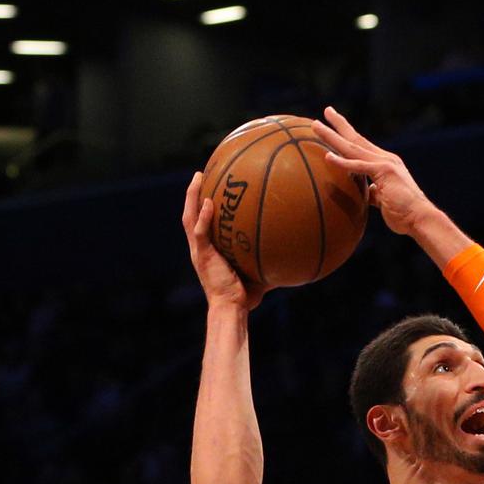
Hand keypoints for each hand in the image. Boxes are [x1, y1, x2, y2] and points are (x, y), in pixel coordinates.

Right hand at [181, 171, 267, 311]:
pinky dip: (203, 217)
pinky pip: (200, 232)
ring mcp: (199, 251)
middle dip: (193, 193)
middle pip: (191, 214)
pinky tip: (209, 203)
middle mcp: (200, 248)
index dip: (202, 205)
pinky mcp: (203, 257)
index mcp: (208, 250)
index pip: (201, 222)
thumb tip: (294, 251)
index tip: (210, 186)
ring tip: (198, 177)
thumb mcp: (259, 271)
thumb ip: (270, 258)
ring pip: (190, 218)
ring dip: (192, 197)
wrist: (232, 309)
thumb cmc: (246, 296)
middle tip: (200, 174)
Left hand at [313, 107, 437, 238]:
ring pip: (353, 147)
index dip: (348, 135)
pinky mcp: (384, 173)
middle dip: (339, 124)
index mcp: (386, 164)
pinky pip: (358, 166)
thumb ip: (375, 192)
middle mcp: (386, 159)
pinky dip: (342, 162)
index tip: (335, 124)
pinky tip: (327, 156)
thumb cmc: (404, 214)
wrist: (421, 219)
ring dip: (332, 135)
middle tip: (326, 111)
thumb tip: (368, 192)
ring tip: (315, 125)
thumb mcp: (385, 199)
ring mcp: (385, 164)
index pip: (362, 146)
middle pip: (357, 138)